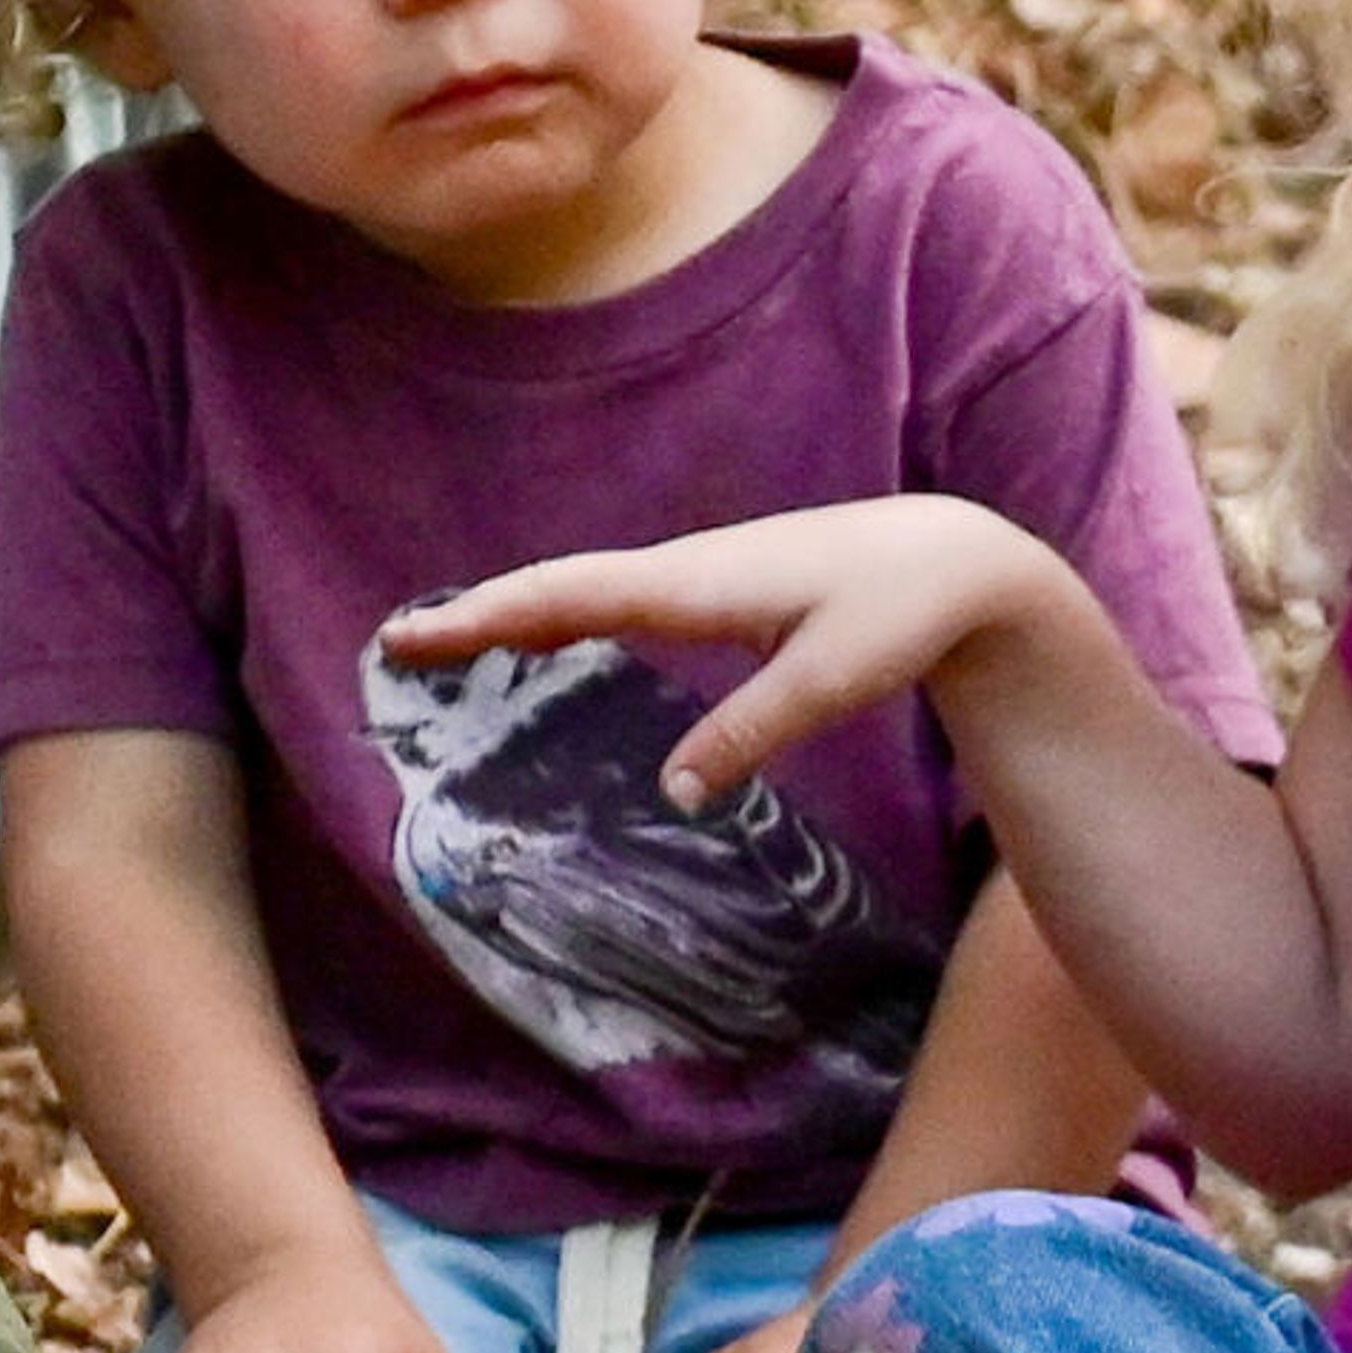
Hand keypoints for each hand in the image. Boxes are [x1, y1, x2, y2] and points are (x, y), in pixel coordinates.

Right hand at [380, 499, 1066, 810]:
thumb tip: (672, 793)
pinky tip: (547, 637)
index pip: (569, 598)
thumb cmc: (899, 614)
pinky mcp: (723, 588)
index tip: (414, 634)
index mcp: (698, 584)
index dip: (488, 618)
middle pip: (559, 587)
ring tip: (443, 642)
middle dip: (477, 615)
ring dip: (513, 612)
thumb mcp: (828, 682)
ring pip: (586, 588)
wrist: (954, 559)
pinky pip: (621, 596)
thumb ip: (749, 733)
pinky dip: (566, 614)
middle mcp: (686, 569)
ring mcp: (702, 574)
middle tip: (397, 644)